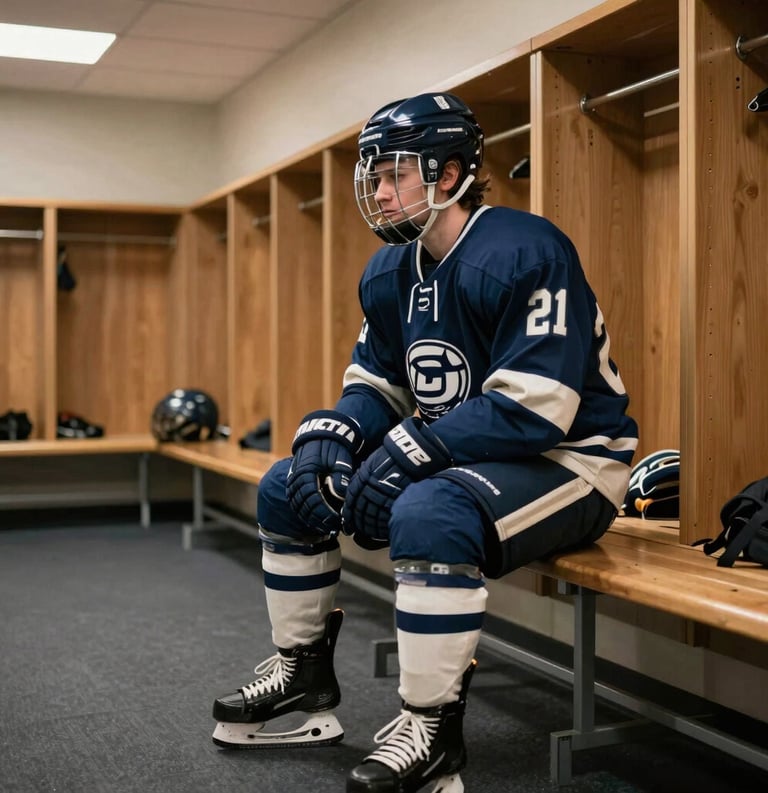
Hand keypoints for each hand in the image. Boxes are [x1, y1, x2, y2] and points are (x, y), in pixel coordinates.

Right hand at [286, 410, 363, 533]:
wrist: (322, 433)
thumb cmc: (334, 447)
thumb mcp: (340, 459)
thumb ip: (341, 476)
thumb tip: (341, 495)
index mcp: (306, 472)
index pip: (312, 499)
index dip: (324, 513)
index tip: (336, 521)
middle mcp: (296, 477)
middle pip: (303, 505)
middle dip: (317, 519)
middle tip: (333, 527)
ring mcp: (293, 479)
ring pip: (297, 504)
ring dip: (310, 517)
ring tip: (325, 526)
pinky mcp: (294, 480)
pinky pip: (294, 500)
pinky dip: (303, 511)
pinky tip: (315, 518)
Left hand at [342, 417, 450, 541]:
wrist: (410, 452)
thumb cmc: (391, 456)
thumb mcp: (372, 462)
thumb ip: (362, 478)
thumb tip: (355, 494)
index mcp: (362, 478)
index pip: (351, 500)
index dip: (348, 513)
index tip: (347, 521)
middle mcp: (370, 487)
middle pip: (360, 510)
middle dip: (357, 522)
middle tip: (356, 529)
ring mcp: (384, 495)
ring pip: (372, 516)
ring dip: (368, 526)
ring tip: (368, 532)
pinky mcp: (396, 500)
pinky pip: (386, 517)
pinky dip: (382, 526)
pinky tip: (380, 530)